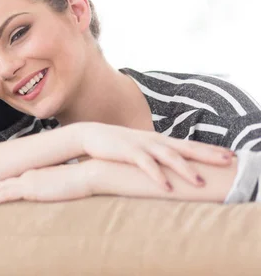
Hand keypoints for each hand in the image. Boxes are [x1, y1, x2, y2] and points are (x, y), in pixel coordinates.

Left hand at [0, 163, 91, 204]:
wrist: (87, 174)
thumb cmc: (82, 180)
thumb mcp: (68, 183)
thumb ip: (60, 185)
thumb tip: (62, 190)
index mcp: (39, 173)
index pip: (18, 179)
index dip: (4, 183)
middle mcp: (30, 174)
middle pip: (6, 181)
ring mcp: (29, 179)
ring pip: (2, 187)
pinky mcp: (29, 188)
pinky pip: (5, 193)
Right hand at [69, 122, 233, 190]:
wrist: (91, 134)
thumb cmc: (117, 144)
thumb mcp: (140, 148)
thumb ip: (156, 154)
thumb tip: (171, 165)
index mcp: (159, 140)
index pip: (189, 144)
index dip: (209, 149)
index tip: (229, 155)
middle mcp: (155, 140)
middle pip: (186, 147)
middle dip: (208, 155)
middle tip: (228, 161)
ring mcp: (142, 145)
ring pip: (169, 156)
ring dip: (186, 169)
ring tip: (200, 182)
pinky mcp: (128, 152)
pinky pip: (146, 165)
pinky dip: (157, 175)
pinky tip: (166, 187)